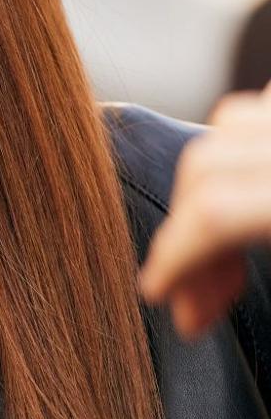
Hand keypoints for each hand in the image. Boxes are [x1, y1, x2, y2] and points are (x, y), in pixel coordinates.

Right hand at [138, 81, 270, 339]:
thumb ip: (239, 256)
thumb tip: (193, 307)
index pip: (212, 212)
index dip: (173, 257)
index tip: (158, 292)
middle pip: (205, 166)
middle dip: (184, 233)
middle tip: (194, 292)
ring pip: (227, 125)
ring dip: (207, 186)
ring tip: (223, 245)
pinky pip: (260, 112)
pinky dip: (241, 150)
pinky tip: (252, 190)